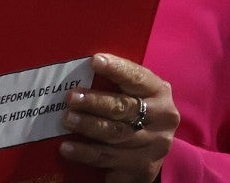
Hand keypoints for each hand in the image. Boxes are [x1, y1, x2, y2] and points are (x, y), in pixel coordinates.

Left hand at [59, 54, 177, 181]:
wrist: (151, 149)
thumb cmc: (134, 111)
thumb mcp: (134, 93)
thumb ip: (116, 82)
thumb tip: (79, 65)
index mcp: (159, 92)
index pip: (138, 77)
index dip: (117, 68)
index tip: (94, 61)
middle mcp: (162, 118)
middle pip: (124, 108)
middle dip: (95, 102)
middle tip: (70, 98)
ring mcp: (154, 145)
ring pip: (115, 134)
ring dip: (88, 126)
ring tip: (67, 119)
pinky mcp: (143, 169)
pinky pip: (108, 159)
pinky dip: (85, 153)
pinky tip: (67, 148)